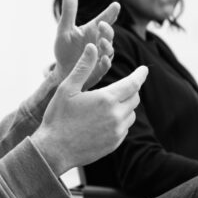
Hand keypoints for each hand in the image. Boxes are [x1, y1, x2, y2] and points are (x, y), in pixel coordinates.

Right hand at [33, 43, 147, 174]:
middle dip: (130, 89)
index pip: (133, 83)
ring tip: (107, 105)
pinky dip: (120, 121)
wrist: (54, 150)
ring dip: (125, 106)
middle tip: (118, 87)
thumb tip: (92, 47)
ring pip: (131, 114)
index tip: (144, 69)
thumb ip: (83, 67)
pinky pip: (124, 128)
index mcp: (106, 99)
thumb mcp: (67, 88)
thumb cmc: (58, 117)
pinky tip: (104, 120)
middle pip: (134, 98)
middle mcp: (116, 116)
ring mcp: (117, 132)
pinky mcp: (114, 143)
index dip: (140, 75)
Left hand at [53, 0, 119, 89]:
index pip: (105, 19)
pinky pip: (104, 66)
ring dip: (107, 46)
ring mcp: (101, 56)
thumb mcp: (64, 29)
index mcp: (93, 30)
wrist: (63, 71)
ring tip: (101, 42)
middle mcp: (99, 41)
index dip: (110, 13)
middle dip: (107, 30)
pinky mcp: (98, 70)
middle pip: (108, 34)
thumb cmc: (65, 49)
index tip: (116, 5)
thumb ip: (69, 11)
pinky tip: (102, 59)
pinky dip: (104, 63)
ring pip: (109, 50)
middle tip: (102, 25)